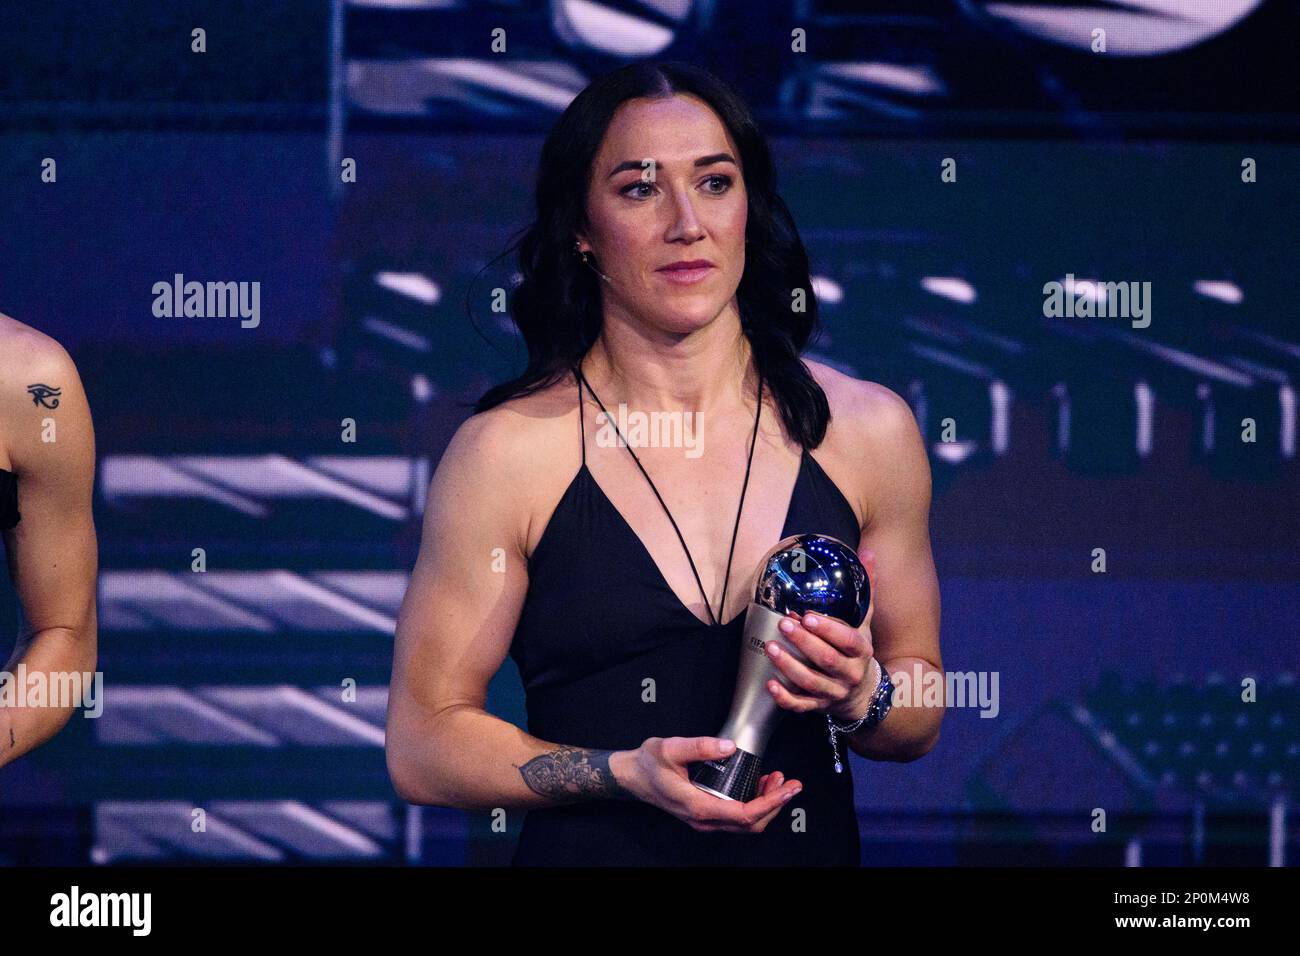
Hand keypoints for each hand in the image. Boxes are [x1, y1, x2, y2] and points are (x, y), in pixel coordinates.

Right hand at [611, 736, 801, 833]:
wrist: (632, 776)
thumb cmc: (648, 764)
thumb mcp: (671, 748)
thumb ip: (700, 746)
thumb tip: (729, 747)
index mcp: (698, 805)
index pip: (744, 814)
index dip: (771, 803)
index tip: (787, 789)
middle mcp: (704, 818)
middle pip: (751, 824)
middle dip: (775, 805)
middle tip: (790, 784)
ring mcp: (705, 819)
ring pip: (745, 823)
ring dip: (766, 805)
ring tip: (778, 781)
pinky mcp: (706, 813)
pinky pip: (736, 816)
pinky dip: (754, 803)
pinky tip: (760, 784)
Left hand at [763, 547, 878, 722]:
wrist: (864, 694)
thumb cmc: (858, 651)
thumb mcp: (865, 622)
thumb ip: (866, 591)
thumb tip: (867, 554)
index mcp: (861, 651)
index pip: (848, 640)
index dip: (828, 630)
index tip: (808, 616)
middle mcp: (849, 673)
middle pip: (827, 660)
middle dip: (804, 642)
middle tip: (784, 623)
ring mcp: (833, 692)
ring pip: (811, 682)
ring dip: (789, 666)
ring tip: (770, 647)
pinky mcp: (818, 706)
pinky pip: (801, 706)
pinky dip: (785, 698)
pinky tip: (770, 684)